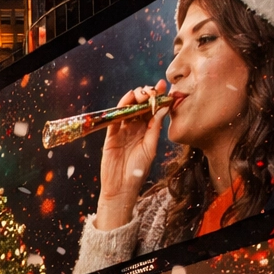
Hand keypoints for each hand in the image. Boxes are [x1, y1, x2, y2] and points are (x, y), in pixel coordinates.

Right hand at [96, 83, 167, 227]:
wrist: (121, 187)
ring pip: (127, 110)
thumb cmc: (138, 171)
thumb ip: (155, 128)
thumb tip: (163, 108)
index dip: (157, 98)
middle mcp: (135, 129)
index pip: (152, 110)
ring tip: (141, 92)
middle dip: (145, 95)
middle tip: (151, 90)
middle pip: (139, 107)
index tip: (163, 86)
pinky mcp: (110, 136)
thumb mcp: (150, 148)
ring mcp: (122, 131)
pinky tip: (127, 99)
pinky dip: (120, 108)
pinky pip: (115, 119)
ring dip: (133, 98)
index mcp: (147, 131)